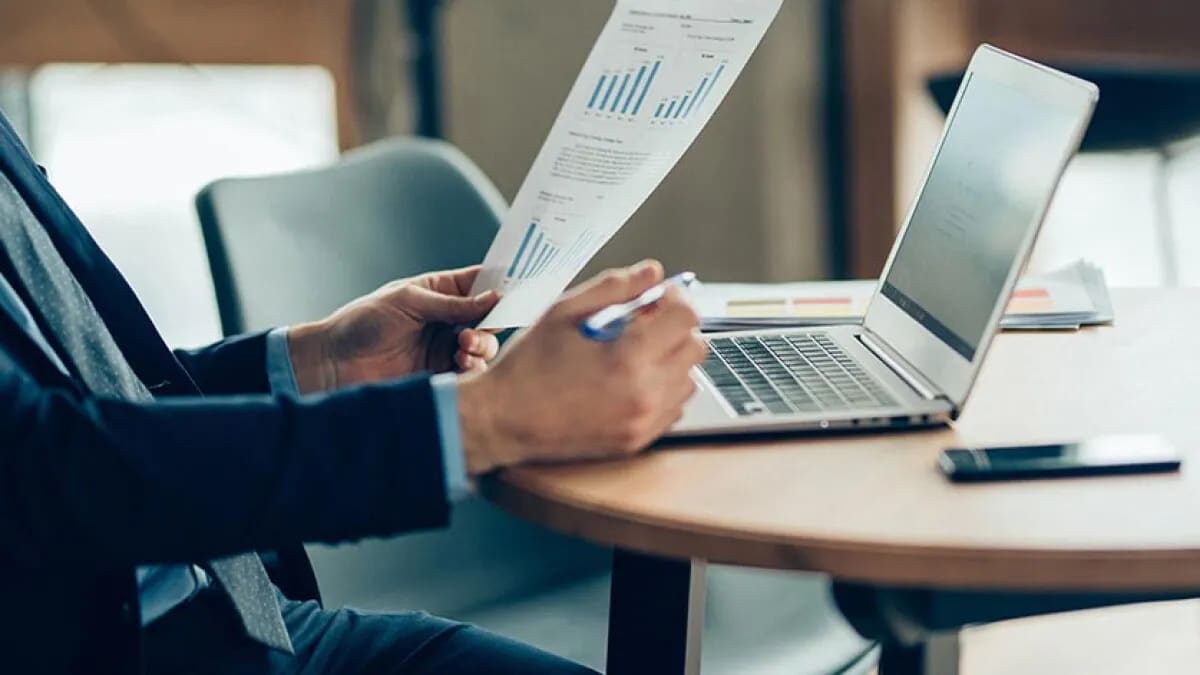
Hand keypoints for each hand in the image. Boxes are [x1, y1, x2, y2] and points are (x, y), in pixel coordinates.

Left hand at [287, 266, 501, 393]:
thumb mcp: (408, 302)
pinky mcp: (441, 375)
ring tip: (464, 347)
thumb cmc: (362, 322)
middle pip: (488, 318)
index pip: (479, 284)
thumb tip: (493, 298)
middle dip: (492, 322)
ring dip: (482, 346)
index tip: (515, 291)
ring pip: (484, 347)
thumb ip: (451, 303)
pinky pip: (471, 373)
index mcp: (439, 292)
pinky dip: (474, 368)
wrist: (334, 363)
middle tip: (475, 329)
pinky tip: (462, 364)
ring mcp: (445, 348)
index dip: (499, 286)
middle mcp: (447, 320)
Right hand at [457, 260, 706, 474]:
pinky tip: (630, 381)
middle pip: (696, 348)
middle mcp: (644, 393)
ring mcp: (643, 422)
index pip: (686, 317)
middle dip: (675, 328)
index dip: (675, 298)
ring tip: (633, 354)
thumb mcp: (564, 311)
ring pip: (688, 380)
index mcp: (628, 357)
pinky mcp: (638, 441)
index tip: (658, 296)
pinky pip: (673, 408)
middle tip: (644, 323)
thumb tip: (653, 272)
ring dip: (671, 360)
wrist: (504, 420)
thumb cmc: (528, 364)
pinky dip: (662, 389)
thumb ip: (614, 286)